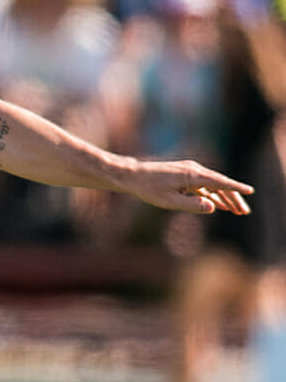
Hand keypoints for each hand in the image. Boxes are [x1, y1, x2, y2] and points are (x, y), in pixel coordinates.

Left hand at [121, 158, 251, 214]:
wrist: (131, 175)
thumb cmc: (148, 189)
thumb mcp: (169, 201)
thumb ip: (192, 205)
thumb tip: (213, 207)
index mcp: (191, 175)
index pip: (219, 182)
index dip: (235, 188)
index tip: (250, 191)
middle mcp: (193, 170)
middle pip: (219, 184)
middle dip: (233, 197)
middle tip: (244, 212)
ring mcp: (188, 171)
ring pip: (212, 185)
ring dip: (224, 197)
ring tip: (237, 210)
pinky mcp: (184, 174)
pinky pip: (203, 185)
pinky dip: (212, 194)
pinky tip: (219, 203)